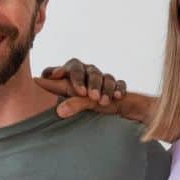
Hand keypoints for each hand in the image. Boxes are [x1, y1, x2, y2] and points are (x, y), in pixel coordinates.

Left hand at [37, 59, 153, 123]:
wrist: (93, 105)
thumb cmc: (75, 101)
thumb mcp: (73, 102)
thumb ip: (70, 104)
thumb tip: (60, 111)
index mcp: (73, 70)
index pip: (75, 68)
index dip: (77, 78)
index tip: (81, 92)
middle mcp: (88, 71)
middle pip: (92, 73)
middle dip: (93, 84)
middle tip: (93, 97)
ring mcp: (102, 77)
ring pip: (107, 78)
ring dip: (106, 89)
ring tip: (103, 102)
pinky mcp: (115, 85)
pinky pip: (119, 84)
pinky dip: (119, 89)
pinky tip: (118, 96)